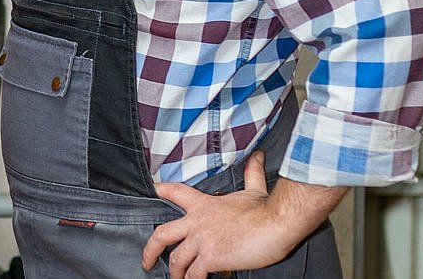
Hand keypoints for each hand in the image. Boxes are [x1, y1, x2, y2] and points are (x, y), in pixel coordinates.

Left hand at [141, 153, 315, 278]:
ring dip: (175, 273)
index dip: (160, 190)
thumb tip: (257, 156)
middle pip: (162, 234)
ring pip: (176, 259)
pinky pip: (194, 274)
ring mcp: (201, 241)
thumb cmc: (265, 209)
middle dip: (150, 250)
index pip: (174, 192)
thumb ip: (251, 173)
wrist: (275, 223)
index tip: (152, 191)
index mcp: (204, 205)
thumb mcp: (254, 189)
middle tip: (147, 261)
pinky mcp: (210, 258)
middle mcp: (197, 222)